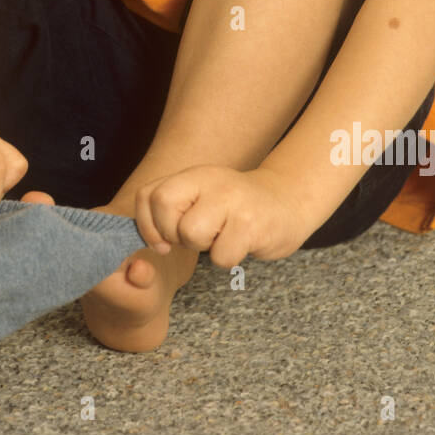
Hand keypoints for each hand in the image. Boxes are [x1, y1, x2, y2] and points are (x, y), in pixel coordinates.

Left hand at [132, 164, 308, 267]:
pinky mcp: (251, 224)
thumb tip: (150, 242)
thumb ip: (173, 207)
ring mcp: (232, 201)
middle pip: (166, 213)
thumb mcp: (202, 196)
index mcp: (194, 175)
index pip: (148, 195)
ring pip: (191, 235)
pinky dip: (228, 258)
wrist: (288, 202)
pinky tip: (242, 243)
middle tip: (197, 237)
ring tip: (222, 237)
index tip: (163, 241)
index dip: (147, 224)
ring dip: (204, 247)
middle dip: (175, 236)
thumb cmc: (236, 208)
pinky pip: (221, 256)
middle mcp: (211, 181)